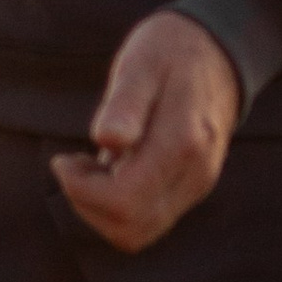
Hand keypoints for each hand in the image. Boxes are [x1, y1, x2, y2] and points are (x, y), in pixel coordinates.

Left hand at [51, 12, 239, 253]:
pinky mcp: (192, 188)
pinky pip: (149, 219)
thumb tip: (108, 140)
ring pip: (138, 232)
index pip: (123, 200)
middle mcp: (196, 173)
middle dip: (87, 203)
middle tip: (73, 163)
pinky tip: (111, 169)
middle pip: (129, 227)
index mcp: (182, 142)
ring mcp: (198, 184)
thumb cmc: (169, 51)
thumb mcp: (140, 64)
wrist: (218, 50)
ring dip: (101, 209)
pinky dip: (119, 205)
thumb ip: (125, 104)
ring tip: (91, 166)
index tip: (63, 159)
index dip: (81, 189)